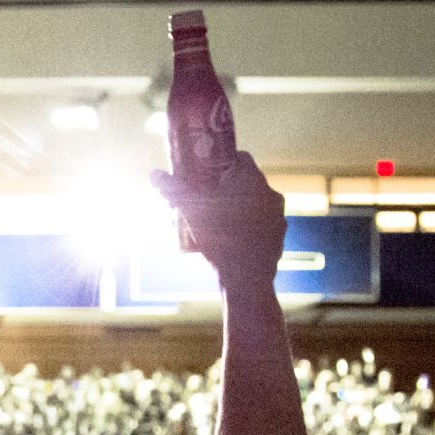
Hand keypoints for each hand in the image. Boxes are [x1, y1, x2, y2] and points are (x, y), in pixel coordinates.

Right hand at [151, 151, 286, 293]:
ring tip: (220, 219)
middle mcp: (270, 192)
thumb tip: (154, 174)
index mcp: (251, 179)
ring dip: (241, 205)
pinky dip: (251, 224)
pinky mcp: (280, 234)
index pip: (240, 157)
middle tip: (209, 196)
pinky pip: (264, 221)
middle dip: (228, 186)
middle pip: (247, 180)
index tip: (208, 170)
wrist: (246, 278)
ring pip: (256, 201)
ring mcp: (278, 214)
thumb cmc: (220, 239)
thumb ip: (175, 190)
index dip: (223, 161)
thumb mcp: (192, 212)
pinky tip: (236, 236)